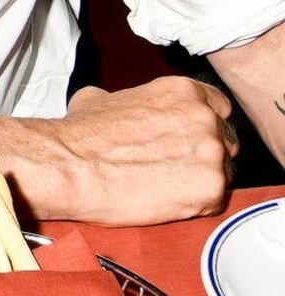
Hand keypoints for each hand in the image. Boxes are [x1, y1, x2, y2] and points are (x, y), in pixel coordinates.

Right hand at [51, 76, 234, 223]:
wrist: (70, 166)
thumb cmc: (81, 135)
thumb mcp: (100, 98)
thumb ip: (129, 100)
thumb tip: (114, 104)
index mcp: (182, 92)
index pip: (218, 107)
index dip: (202, 125)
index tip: (187, 138)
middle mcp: (204, 118)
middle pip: (225, 140)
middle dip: (204, 153)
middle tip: (175, 165)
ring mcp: (211, 153)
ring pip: (224, 171)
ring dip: (201, 179)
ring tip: (167, 185)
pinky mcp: (210, 188)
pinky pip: (215, 199)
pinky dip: (196, 203)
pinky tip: (167, 199)